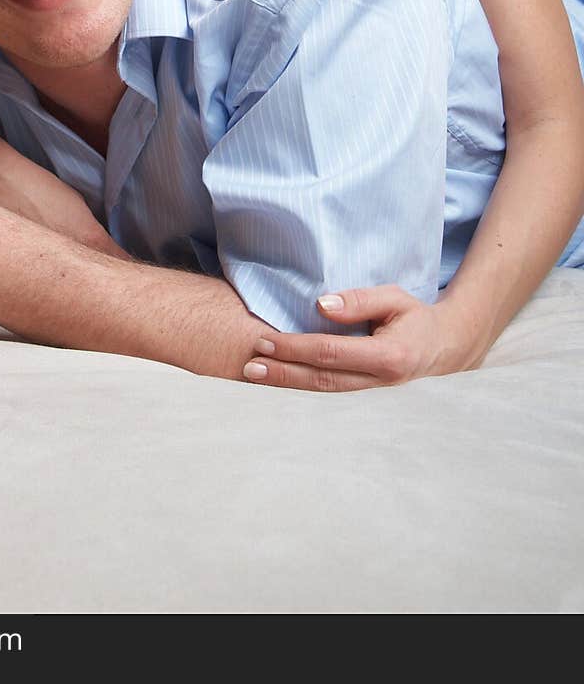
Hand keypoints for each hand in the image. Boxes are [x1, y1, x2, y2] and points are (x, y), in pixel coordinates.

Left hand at [241, 285, 478, 391]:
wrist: (444, 348)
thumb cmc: (415, 317)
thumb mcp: (394, 298)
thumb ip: (359, 300)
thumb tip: (321, 304)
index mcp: (387, 357)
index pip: (330, 353)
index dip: (295, 348)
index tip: (265, 341)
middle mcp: (379, 382)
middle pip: (321, 380)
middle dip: (282, 373)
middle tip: (249, 365)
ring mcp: (372, 393)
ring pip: (322, 392)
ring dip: (286, 384)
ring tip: (253, 376)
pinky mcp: (364, 394)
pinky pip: (328, 392)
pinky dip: (300, 387)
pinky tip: (277, 382)